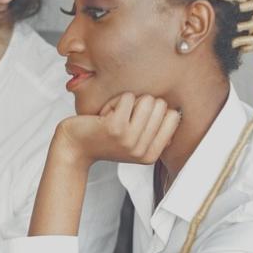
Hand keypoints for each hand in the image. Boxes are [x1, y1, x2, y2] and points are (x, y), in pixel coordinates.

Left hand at [56, 93, 180, 165]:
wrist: (75, 147)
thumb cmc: (104, 140)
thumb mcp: (134, 143)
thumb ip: (155, 133)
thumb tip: (177, 114)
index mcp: (151, 155)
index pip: (173, 116)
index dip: (155, 111)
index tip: (137, 123)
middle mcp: (142, 149)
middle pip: (160, 105)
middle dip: (140, 105)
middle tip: (122, 119)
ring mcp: (130, 140)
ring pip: (146, 99)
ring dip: (127, 103)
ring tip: (114, 116)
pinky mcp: (115, 127)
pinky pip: (127, 97)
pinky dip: (114, 101)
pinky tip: (104, 115)